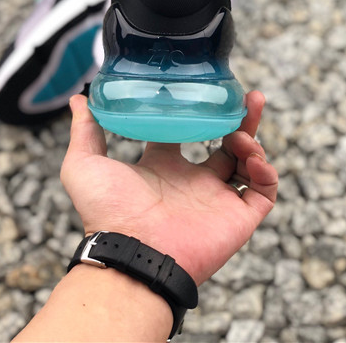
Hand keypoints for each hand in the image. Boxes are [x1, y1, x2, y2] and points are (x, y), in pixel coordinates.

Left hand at [60, 92, 277, 285]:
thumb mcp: (85, 163)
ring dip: (254, 140)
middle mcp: (193, 181)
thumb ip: (85, 129)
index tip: (207, 91)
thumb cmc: (105, 213)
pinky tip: (253, 158)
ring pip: (249, 164)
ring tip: (245, 130)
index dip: (200, 112)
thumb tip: (79, 97)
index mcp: (164, 166)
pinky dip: (266, 173)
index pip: (189, 133)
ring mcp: (216, 199)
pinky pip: (264, 193)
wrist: (130, 254)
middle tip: (249, 96)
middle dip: (241, 119)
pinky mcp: (236, 218)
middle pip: (227, 143)